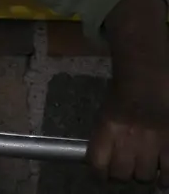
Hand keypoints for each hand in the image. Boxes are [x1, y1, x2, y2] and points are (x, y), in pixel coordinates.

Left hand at [87, 69, 168, 185]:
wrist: (149, 81)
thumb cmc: (123, 93)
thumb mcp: (105, 115)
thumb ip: (105, 137)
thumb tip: (102, 156)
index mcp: (106, 133)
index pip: (97, 166)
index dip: (99, 173)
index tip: (102, 174)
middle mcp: (126, 142)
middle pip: (121, 175)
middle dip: (122, 174)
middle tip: (126, 169)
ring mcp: (150, 146)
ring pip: (144, 177)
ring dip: (143, 174)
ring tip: (145, 167)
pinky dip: (166, 178)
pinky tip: (163, 176)